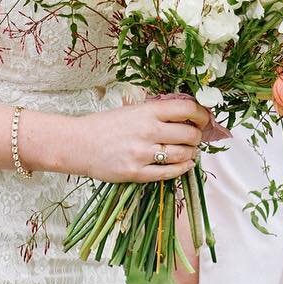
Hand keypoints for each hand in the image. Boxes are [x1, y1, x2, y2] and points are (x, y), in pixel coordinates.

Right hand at [65, 95, 209, 183]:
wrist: (78, 144)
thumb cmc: (106, 126)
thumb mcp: (132, 110)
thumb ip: (158, 112)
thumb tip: (188, 115)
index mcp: (147, 111)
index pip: (187, 110)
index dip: (202, 115)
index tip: (204, 120)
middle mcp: (147, 131)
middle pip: (190, 135)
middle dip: (197, 137)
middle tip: (194, 138)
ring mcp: (142, 154)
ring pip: (183, 155)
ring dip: (191, 154)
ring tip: (188, 151)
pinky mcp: (137, 173)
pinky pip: (169, 173)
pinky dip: (182, 168)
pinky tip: (184, 164)